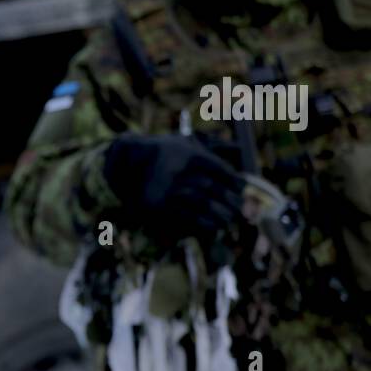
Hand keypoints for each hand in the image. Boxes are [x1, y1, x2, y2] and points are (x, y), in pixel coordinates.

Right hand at [102, 135, 244, 244]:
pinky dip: (203, 223)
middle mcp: (176, 170)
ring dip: (219, 214)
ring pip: (201, 202)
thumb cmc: (164, 154)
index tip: (242, 187)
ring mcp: (166, 189)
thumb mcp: (185, 144)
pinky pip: (186, 216)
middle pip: (212, 187)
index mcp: (186, 154)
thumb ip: (211, 145)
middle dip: (229, 200)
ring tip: (228, 220)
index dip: (233, 179)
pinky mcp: (157, 206)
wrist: (128, 165)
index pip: (218, 168)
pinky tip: (214, 227)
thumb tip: (238, 148)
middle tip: (240, 209)